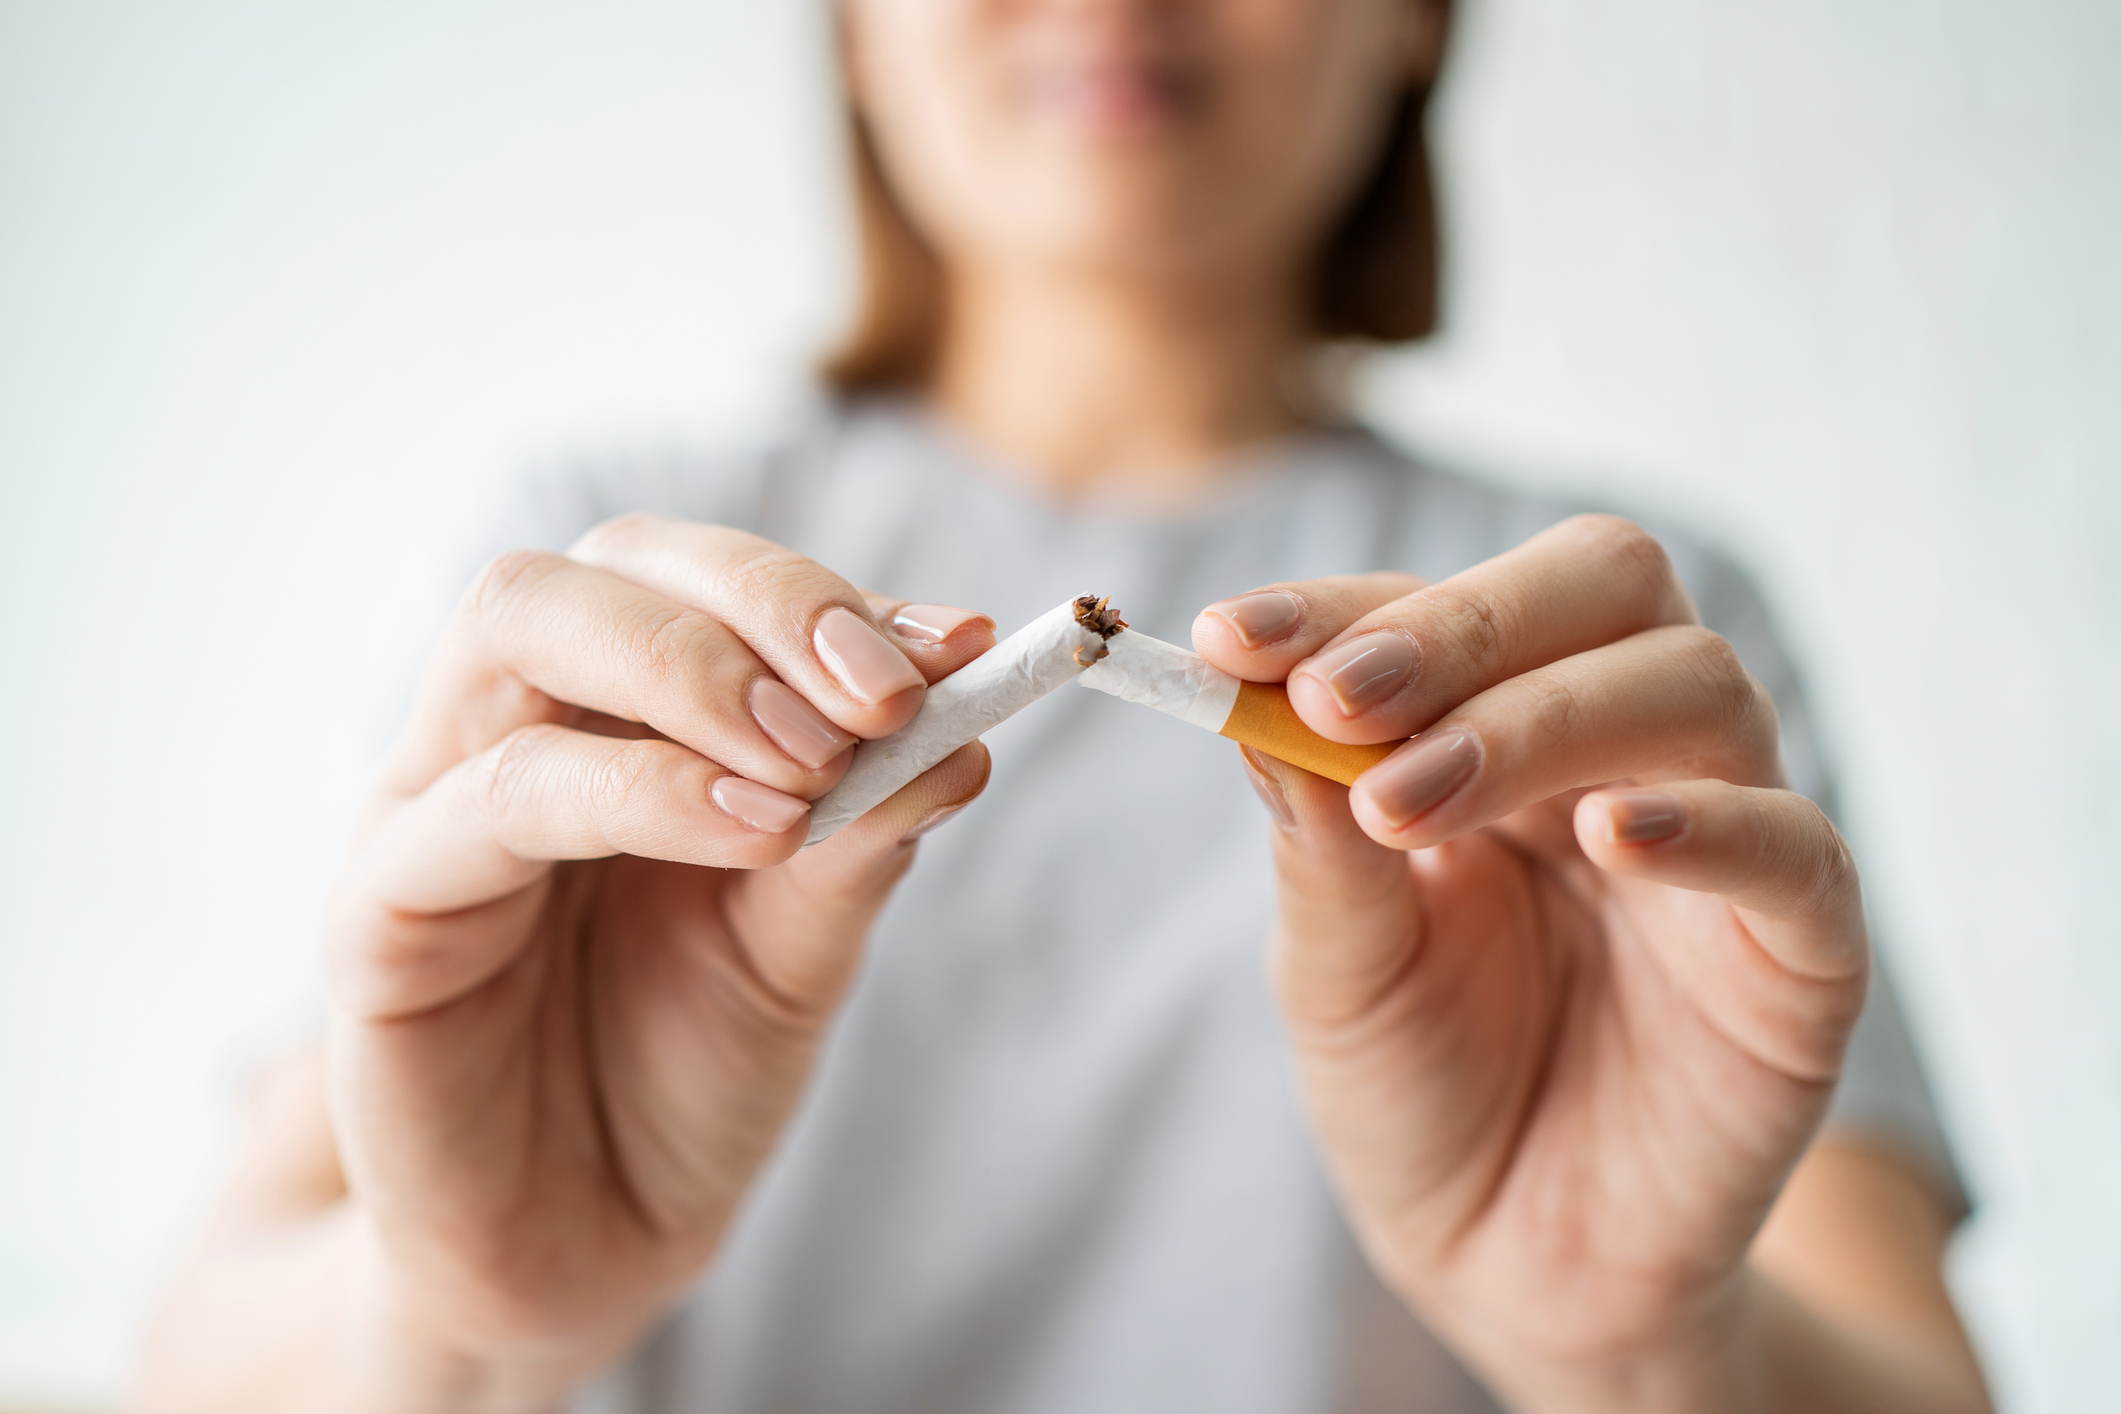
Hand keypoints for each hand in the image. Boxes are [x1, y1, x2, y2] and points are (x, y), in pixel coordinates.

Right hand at [320, 515, 994, 1407]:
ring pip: (521, 624)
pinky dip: (638, 789)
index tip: (956, 645)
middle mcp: (515, 727)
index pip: (700, 578)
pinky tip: (756, 831)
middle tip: (884, 694)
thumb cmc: (685, 1075)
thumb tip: (966, 714)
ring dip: (696, 669)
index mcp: (617, 716)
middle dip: (762, 603)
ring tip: (819, 761)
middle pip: (606, 564)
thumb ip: (865, 824)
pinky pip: (490, 798)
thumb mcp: (805, 940)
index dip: (824, 594)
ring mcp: (435, 802)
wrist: (587, 1247)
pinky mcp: (382, 907)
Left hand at [1195, 515, 1869, 1412]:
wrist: (1514, 1269)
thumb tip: (1249, 689)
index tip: (1232, 638)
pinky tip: (1609, 835)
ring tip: (1407, 802)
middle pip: (1607, 581)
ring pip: (1694, 684)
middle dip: (1461, 626)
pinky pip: (1794, 849)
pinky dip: (1707, 825)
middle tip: (1337, 701)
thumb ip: (1318, 833)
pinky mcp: (1802, 952)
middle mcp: (1624, 750)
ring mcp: (1724, 836)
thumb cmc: (1421, 1094)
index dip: (1345, 606)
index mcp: (1503, 729)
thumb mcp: (1338, 965)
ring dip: (1538, 721)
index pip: (1447, 604)